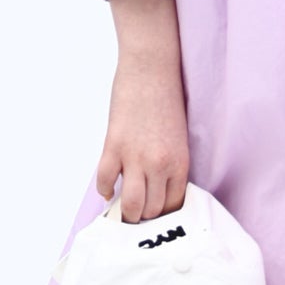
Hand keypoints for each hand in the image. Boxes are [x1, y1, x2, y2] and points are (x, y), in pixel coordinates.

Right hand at [98, 0, 188, 221]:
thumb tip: (156, 188)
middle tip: (137, 214)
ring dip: (125, 212)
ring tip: (122, 209)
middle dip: (144, 216)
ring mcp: (135, 158)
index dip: (162, 213)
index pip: (172, 206)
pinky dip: (104, 189)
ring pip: (130, 205)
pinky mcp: (114, 146)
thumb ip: (170, 165)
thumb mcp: (179, 138)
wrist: (152, 69)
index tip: (154, 214)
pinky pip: (105, 180)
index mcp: (180, 164)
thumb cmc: (168, 99)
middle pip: (151, 210)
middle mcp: (160, 166)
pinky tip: (107, 187)